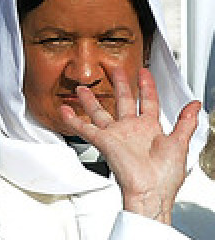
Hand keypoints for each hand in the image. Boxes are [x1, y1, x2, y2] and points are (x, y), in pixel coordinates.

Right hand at [68, 68, 201, 224]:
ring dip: (91, 100)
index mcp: (151, 129)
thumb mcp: (180, 144)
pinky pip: (85, 128)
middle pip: (123, 101)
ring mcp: (117, 135)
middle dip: (119, 85)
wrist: (151, 191)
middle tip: (114, 71)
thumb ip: (186, 122)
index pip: (148, 102)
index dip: (147, 86)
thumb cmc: (166, 175)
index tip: (144, 73)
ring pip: (100, 112)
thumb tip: (196, 105)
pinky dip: (73, 119)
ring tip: (82, 89)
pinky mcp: (104, 142)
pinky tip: (65, 110)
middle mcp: (132, 130)